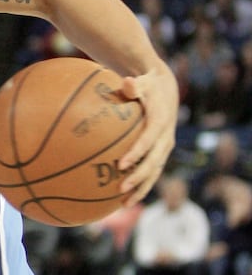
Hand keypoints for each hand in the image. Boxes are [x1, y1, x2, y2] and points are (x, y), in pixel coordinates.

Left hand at [116, 58, 177, 205]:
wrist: (165, 89)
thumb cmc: (146, 84)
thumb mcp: (142, 81)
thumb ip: (134, 85)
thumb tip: (127, 82)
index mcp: (160, 122)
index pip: (149, 140)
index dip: (137, 153)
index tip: (121, 164)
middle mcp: (165, 138)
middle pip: (153, 162)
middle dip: (139, 177)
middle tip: (120, 188)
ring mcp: (164, 148)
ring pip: (154, 172)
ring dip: (141, 188)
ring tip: (124, 203)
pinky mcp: (160, 152)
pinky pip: (151, 171)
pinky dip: (141, 185)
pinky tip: (123, 197)